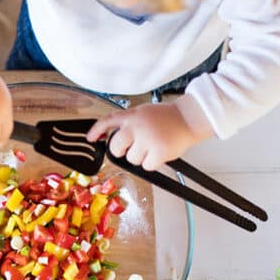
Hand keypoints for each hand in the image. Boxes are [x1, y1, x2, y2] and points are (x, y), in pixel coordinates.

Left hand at [86, 98, 212, 170]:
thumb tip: (109, 137)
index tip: (90, 138)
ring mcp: (147, 140)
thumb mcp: (143, 112)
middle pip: (115, 148)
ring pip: (131, 159)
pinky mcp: (158, 152)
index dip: (96, 130)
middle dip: (121, 151)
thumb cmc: (166, 118)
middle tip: (133, 147)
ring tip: (152, 146)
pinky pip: (146, 166)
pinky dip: (151, 163)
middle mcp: (137, 127)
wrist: (188, 119)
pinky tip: (158, 153)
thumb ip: (127, 122)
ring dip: (140, 157)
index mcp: (132, 116)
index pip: (107, 121)